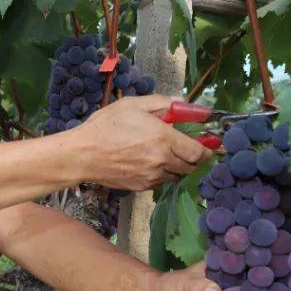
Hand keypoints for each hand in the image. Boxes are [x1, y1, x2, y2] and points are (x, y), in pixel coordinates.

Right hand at [70, 95, 212, 190]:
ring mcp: (152, 177)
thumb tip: (181, 103)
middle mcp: (161, 161)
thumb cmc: (106, 126)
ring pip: (176, 175)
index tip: (207, 145)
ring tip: (163, 154)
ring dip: (176, 166)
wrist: (82, 155)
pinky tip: (148, 162)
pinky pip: (160, 182)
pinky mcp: (142, 187)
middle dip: (192, 158)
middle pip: (191, 167)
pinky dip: (161, 174)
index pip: (198, 152)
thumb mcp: (133, 105)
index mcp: (163, 138)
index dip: (206, 150)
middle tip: (186, 148)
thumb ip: (161, 103)